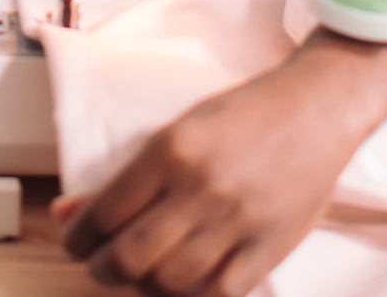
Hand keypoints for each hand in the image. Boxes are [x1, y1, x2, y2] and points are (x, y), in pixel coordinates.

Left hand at [53, 33, 386, 294]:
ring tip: (142, 274)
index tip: (75, 243)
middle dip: (103, 269)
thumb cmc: (246, 115)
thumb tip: (69, 210)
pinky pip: (219, 293)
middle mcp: (200, 187)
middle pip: (130, 257)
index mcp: (171, 150)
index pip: (105, 212)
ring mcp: (237, 220)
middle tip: (101, 265)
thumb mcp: (178, 130)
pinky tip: (182, 284)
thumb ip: (125, 176)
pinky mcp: (269, 246)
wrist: (317, 109)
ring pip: (170, 282)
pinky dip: (192, 296)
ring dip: (144, 286)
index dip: (79, 238)